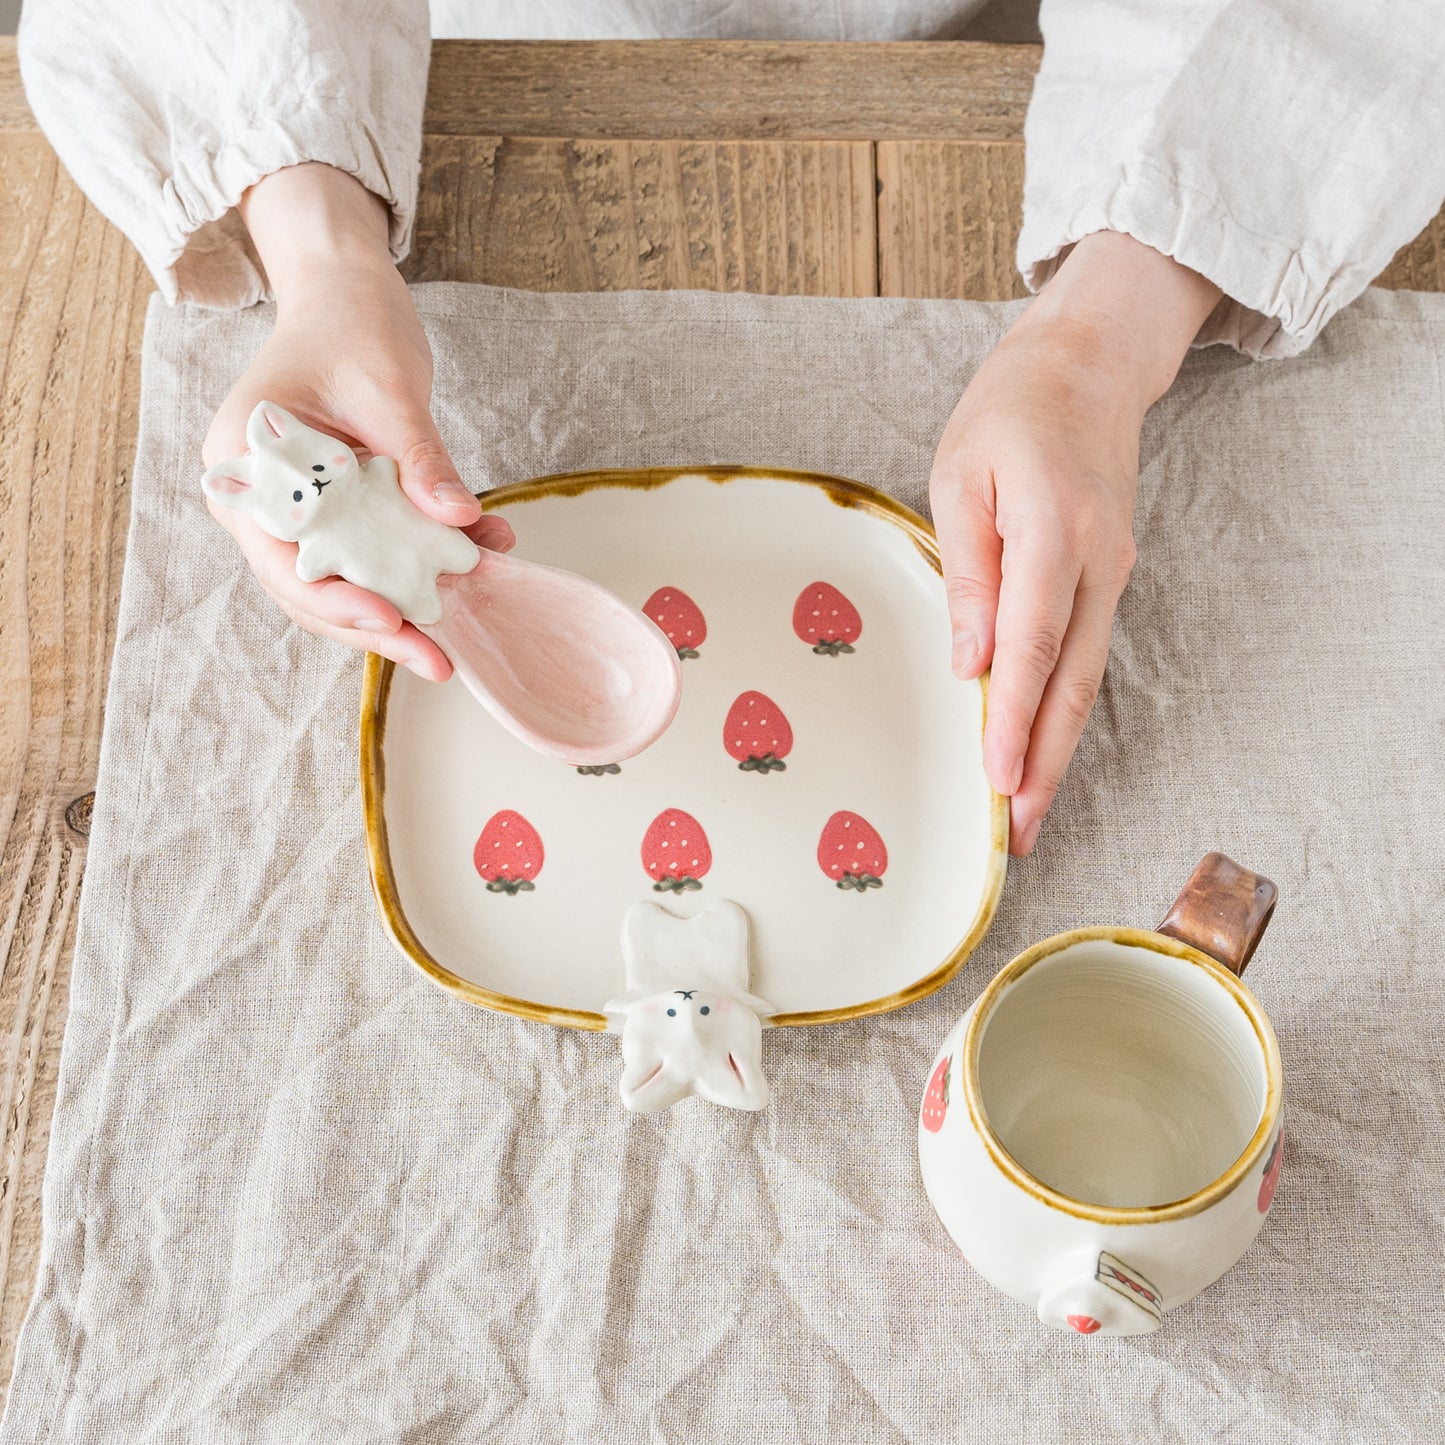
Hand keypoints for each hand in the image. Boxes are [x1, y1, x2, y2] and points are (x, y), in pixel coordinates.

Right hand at [201, 163, 513, 679]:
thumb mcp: (390, 387)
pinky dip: (420, 567)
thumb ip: (420, 457)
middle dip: (373, 628)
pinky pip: (372, 554)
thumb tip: (460, 520)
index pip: (279, 554)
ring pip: (338, 582)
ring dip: (399, 610)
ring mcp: (294, 508)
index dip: (332, 597)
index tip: (390, 620)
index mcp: (245, 460)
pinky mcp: (334, 511)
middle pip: (306, 587)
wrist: (348, 293)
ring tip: (452, 642)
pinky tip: (478, 559)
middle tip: (436, 661)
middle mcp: (258, 496)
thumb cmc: (352, 325)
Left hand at [930, 232, 1220, 854]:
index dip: (1014, 720)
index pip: (1032, 647)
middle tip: (1021, 832)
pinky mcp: (1107, 576)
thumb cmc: (1011, 412)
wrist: (1088, 366)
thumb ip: (967, 571)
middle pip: (1072, 683)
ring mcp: (1112, 572)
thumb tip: (969, 659)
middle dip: (1045, 764)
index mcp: (1056, 534)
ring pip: (1085, 678)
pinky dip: (1062, 706)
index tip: (999, 781)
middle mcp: (1098, 563)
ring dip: (1057, 747)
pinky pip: (1085, 653)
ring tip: (1028, 810)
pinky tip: (1039, 742)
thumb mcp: (961, 477)